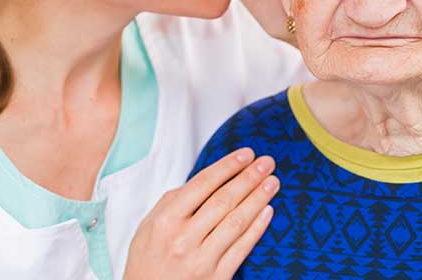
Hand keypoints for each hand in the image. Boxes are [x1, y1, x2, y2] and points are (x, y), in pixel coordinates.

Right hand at [123, 148, 278, 279]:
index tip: (247, 154)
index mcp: (165, 221)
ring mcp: (201, 260)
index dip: (228, 166)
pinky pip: (242, 248)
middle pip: (224, 200)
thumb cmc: (148, 260)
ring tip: (273, 182)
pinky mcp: (217, 278)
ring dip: (258, 199)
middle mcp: (183, 239)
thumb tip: (207, 179)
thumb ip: (174, 201)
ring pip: (237, 222)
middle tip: (267, 162)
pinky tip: (268, 211)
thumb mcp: (149, 226)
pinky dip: (257, 227)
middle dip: (249, 177)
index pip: (203, 184)